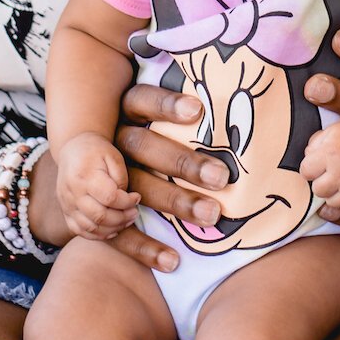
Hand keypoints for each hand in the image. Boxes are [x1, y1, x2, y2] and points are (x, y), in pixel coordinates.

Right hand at [54, 132, 137, 240]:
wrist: (73, 149)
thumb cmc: (97, 151)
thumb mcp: (113, 156)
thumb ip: (121, 178)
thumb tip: (126, 200)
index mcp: (85, 175)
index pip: (110, 198)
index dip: (127, 202)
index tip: (137, 197)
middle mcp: (73, 192)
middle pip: (100, 216)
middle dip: (122, 218)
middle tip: (134, 213)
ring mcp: (66, 204)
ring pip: (90, 227)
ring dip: (112, 229)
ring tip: (126, 221)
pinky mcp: (65, 211)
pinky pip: (79, 231)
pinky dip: (97, 235)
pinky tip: (112, 230)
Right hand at [110, 81, 227, 271]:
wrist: (92, 170)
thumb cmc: (154, 131)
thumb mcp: (160, 109)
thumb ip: (196, 97)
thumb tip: (247, 79)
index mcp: (125, 109)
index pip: (143, 100)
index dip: (166, 104)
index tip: (198, 110)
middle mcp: (112, 141)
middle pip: (143, 147)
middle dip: (183, 163)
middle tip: (222, 178)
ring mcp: (105, 178)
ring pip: (136, 188)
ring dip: (174, 202)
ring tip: (212, 216)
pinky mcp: (99, 212)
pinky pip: (116, 233)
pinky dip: (144, 248)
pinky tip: (173, 261)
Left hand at [302, 118, 339, 221]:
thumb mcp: (332, 132)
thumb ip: (313, 145)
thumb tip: (306, 159)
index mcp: (331, 153)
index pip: (305, 171)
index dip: (310, 168)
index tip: (319, 164)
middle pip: (317, 190)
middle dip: (321, 182)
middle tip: (331, 174)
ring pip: (331, 202)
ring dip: (335, 194)